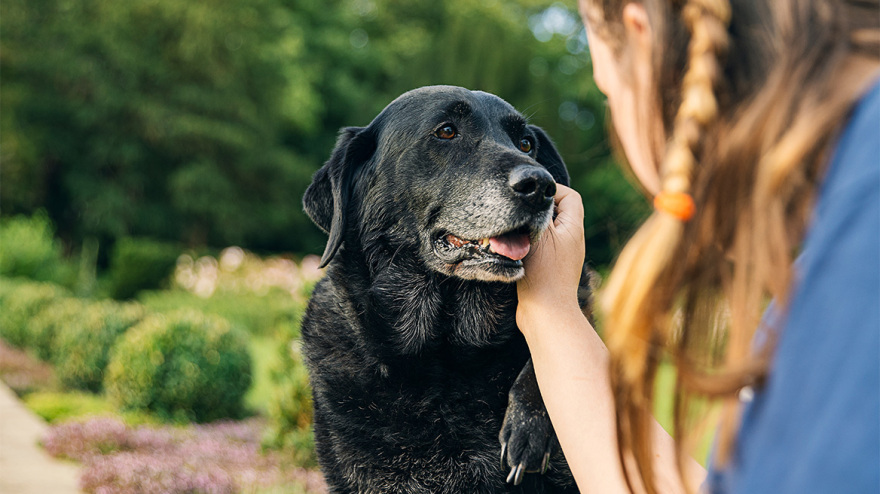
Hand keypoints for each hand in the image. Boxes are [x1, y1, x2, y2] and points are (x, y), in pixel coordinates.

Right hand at [517, 184, 585, 331]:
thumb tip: (535, 195)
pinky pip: (540, 248)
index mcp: (574, 228)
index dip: (552, 190)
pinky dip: (527, 245)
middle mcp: (572, 241)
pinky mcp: (550, 270)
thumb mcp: (540, 234)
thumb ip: (538, 211)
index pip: (570, 196)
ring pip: (546, 231)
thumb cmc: (543, 273)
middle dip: (537, 210)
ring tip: (514, 232)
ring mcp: (562, 256)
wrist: (546, 314)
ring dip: (529, 229)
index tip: (531, 196)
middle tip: (519, 212)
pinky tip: (513, 250)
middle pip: (557, 213)